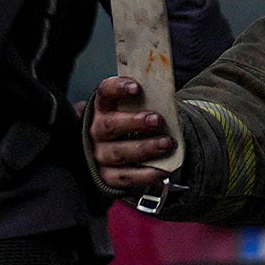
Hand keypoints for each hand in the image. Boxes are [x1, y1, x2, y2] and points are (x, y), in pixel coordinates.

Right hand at [85, 73, 176, 196]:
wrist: (118, 149)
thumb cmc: (130, 123)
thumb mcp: (132, 108)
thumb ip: (145, 103)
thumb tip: (167, 98)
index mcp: (103, 108)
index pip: (104, 92)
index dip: (118, 88)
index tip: (137, 87)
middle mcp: (97, 131)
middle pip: (110, 126)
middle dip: (135, 122)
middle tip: (157, 119)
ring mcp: (100, 155)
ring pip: (119, 153)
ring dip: (145, 148)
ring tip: (166, 143)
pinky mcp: (108, 176)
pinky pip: (126, 177)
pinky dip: (146, 175)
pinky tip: (163, 170)